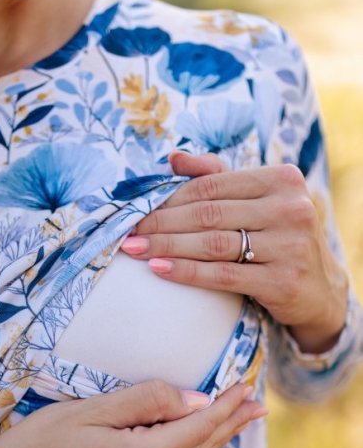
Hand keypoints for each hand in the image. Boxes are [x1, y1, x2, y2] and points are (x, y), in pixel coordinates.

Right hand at [0, 380, 262, 447]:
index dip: (224, 407)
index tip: (246, 387)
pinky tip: (193, 442)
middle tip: (258, 405)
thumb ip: (145, 402)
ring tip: (236, 419)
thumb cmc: (37, 444)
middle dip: (230, 425)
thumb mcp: (89, 411)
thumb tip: (194, 401)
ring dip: (211, 440)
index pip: (196, 429)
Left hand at [120, 151, 348, 352]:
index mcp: (281, 180)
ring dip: (167, 246)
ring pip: (212, 244)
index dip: (170, 198)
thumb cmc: (278, 239)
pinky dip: (186, 272)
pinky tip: (159, 270)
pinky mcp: (282, 281)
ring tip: (134, 250)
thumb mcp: (257, 202)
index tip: (137, 210)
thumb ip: (218, 176)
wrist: (319, 290)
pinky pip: (222, 275)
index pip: (212, 185)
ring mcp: (290, 246)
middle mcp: (290, 208)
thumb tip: (172, 158)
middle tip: (128, 232)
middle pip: (208, 214)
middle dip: (161, 223)